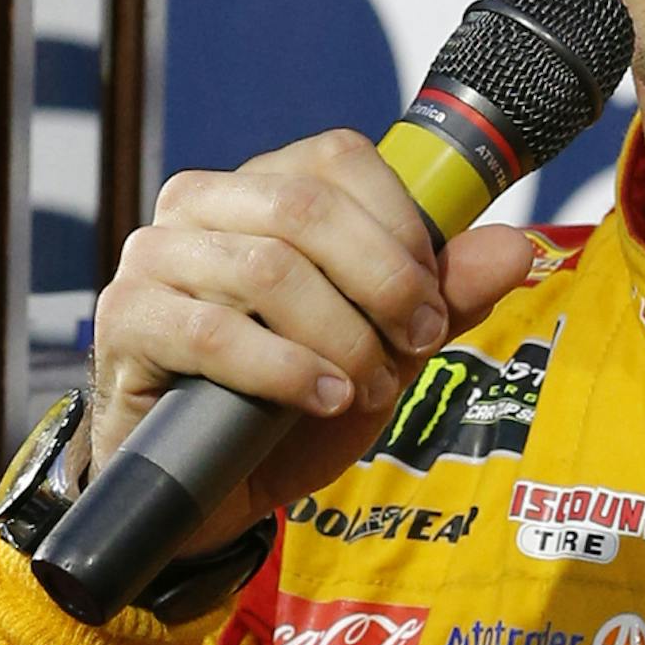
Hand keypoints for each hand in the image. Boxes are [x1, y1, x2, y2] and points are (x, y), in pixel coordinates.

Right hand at [88, 130, 534, 550]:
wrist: (216, 486)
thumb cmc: (297, 402)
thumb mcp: (389, 348)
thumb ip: (448, 296)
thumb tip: (519, 247)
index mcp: (265, 188)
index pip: (338, 158)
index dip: (402, 225)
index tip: (432, 297)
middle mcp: (202, 205)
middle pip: (307, 206)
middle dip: (384, 282)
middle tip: (418, 344)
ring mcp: (154, 257)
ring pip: (267, 269)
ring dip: (341, 336)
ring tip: (367, 387)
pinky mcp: (126, 321)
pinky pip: (211, 331)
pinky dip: (285, 370)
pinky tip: (320, 399)